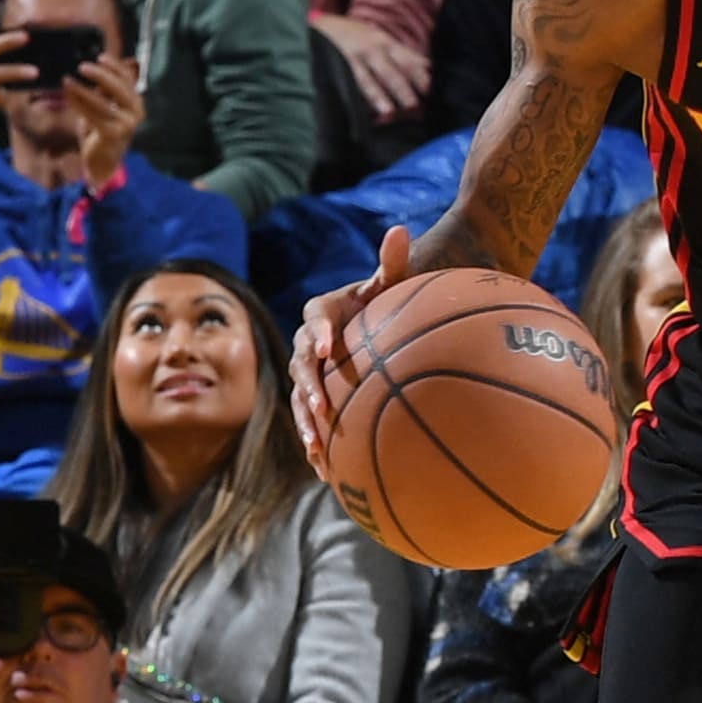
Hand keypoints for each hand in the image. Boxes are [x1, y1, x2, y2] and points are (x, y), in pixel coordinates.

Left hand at [62, 49, 143, 188]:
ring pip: (103, 101)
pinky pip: (92, 114)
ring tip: (67, 80)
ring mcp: (126, 124)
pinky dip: (78, 103)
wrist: (102, 161)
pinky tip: (68, 95)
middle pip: (119, 87)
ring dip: (83, 89)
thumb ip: (104, 90)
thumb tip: (94, 67)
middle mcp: (136, 112)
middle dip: (100, 75)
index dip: (115, 66)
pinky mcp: (112, 134)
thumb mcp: (104, 105)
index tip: (100, 56)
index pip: (128, 78)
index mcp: (136, 102)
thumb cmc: (102, 130)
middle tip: (81, 66)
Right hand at [290, 221, 410, 474]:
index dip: (319, 334)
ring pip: (300, 399)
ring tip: (316, 448)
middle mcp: (308, 343)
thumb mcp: (390, 281)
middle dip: (310, 389)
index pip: (316, 320)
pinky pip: (310, 420)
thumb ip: (392, 260)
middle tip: (322, 407)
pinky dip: (316, 443)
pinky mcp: (316, 395)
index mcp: (322, 312)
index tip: (328, 348)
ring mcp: (309, 371)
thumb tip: (400, 229)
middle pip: (302, 366)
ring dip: (306, 424)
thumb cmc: (383, 300)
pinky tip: (326, 472)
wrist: (372, 321)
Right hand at [312, 13, 430, 122]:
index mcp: (388, 43)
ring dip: (381, 96)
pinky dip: (357, 96)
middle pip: (393, 71)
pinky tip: (362, 110)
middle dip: (404, 88)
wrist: (322, 25)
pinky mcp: (339, 67)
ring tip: (390, 112)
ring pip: (371, 79)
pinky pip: (350, 83)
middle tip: (415, 106)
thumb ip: (404, 56)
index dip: (421, 76)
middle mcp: (374, 49)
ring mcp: (356, 58)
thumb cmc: (357, 37)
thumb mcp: (382, 40)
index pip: (409, 61)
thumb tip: (429, 69)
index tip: (433, 92)